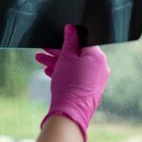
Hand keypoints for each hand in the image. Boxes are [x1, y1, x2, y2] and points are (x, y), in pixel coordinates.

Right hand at [36, 24, 109, 141]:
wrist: (70, 113)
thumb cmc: (69, 84)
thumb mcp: (66, 57)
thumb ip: (69, 41)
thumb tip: (71, 28)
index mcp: (98, 57)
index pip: (82, 42)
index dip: (67, 39)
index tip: (55, 38)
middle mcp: (101, 67)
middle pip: (77, 54)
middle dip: (58, 52)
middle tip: (44, 49)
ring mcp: (96, 80)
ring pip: (75, 66)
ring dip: (57, 62)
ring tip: (40, 59)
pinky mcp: (90, 89)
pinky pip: (77, 77)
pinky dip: (64, 72)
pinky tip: (49, 71)